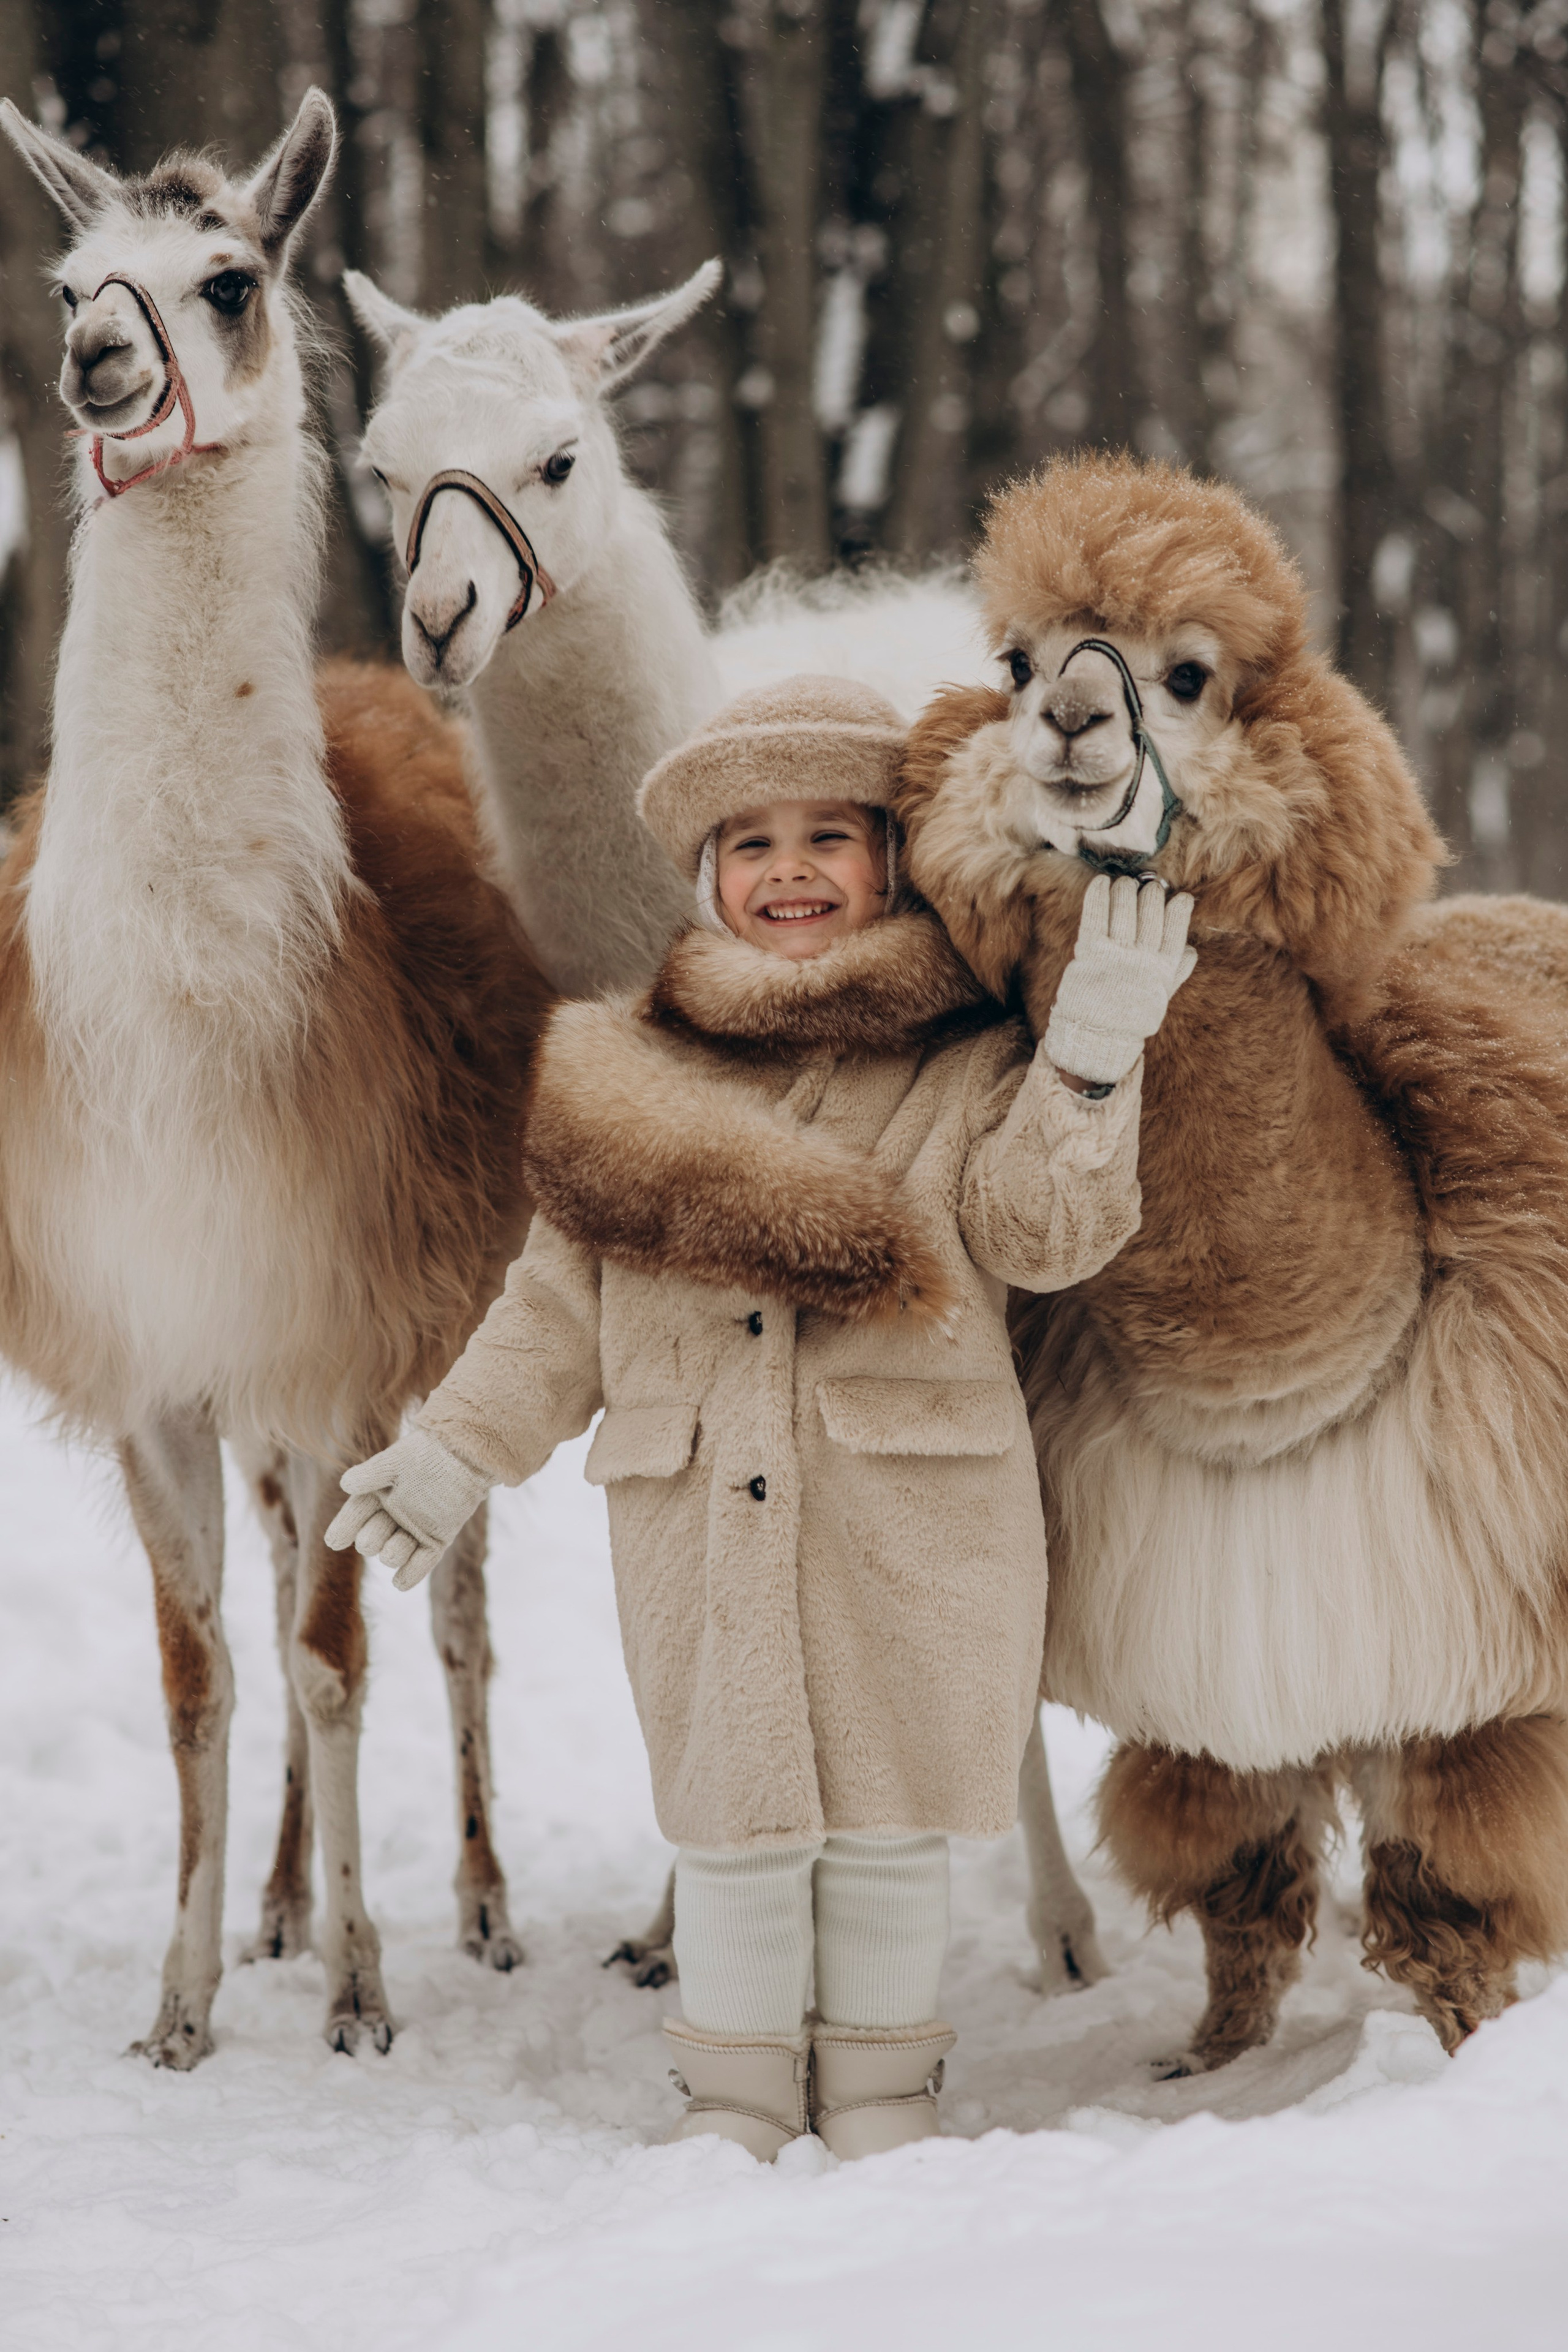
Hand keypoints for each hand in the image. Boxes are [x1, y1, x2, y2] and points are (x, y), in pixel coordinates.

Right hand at [325, 1425, 490, 1591]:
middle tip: (381, 1526)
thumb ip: (372, 1473)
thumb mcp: (396, 1461)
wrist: (465, 1455)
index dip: (344, 1528)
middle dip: (371, 1539)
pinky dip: (411, 1574)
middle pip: (370, 1540)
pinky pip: (421, 1563)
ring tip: (396, 1547)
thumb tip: (345, 1485)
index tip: (334, 1541)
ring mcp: (414, 1529)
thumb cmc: (428, 1453)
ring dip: (392, 1555)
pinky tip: (400, 1582)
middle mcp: (392, 1516)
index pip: (354, 1515)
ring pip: (393, 1555)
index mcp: (377, 1495)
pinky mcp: (437, 1539)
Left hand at [1043, 873, 1195, 1085]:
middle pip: (1150, 913)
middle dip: (1151, 894)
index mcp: (1163, 969)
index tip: (1180, 898)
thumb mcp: (1158, 997)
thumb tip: (1193, 953)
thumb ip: (1175, 973)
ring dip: (1125, 890)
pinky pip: (1096, 916)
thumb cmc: (1129, 1015)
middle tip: (1147, 887)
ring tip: (1124, 883)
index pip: (1176, 931)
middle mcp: (1142, 959)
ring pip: (1124, 909)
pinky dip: (1098, 895)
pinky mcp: (1090, 952)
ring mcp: (1116, 955)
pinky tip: (1101, 882)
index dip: (1179, 910)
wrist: (1096, 1036)